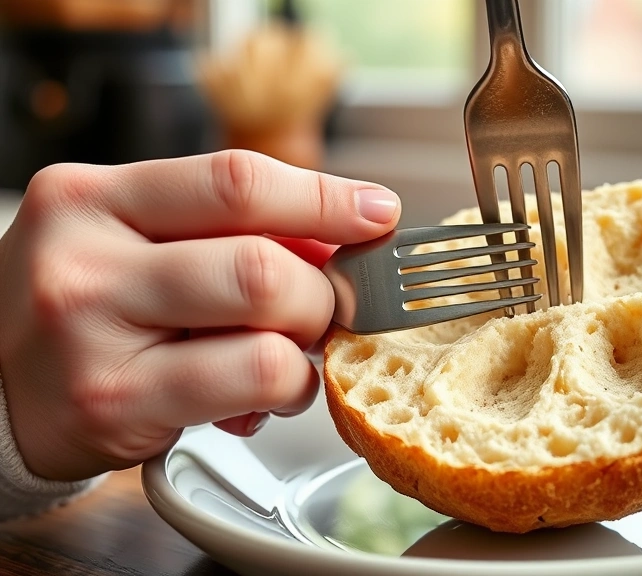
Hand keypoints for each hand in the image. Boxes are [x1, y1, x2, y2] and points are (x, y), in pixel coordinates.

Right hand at [0, 150, 401, 479]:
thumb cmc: (82, 311)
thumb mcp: (133, 244)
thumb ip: (222, 232)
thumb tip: (338, 237)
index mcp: (94, 197)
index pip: (235, 180)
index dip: (325, 196)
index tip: (377, 212)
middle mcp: (83, 256)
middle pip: (261, 258)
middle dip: (322, 291)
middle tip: (325, 311)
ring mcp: (90, 331)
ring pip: (262, 320)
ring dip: (307, 342)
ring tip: (292, 355)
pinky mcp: (111, 403)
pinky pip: (249, 382)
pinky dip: (285, 388)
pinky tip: (264, 394)